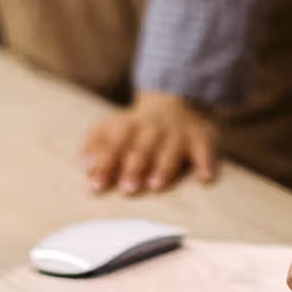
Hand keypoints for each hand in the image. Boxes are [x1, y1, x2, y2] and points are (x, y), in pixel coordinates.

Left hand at [82, 93, 218, 193]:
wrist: (176, 102)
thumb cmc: (138, 128)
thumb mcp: (114, 126)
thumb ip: (97, 143)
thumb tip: (85, 164)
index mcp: (130, 126)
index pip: (115, 144)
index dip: (106, 164)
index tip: (97, 185)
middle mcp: (155, 129)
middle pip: (142, 148)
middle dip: (133, 167)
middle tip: (127, 189)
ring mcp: (179, 134)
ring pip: (171, 151)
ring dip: (163, 167)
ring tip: (156, 185)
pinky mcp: (202, 139)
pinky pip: (206, 150)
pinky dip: (206, 164)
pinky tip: (205, 179)